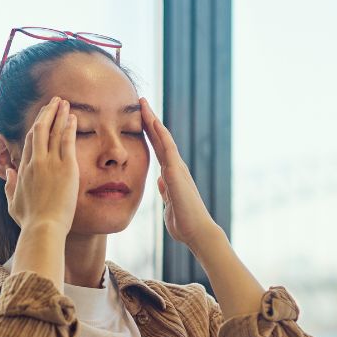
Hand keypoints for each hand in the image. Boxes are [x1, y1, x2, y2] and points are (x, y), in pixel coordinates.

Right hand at [4, 97, 78, 235]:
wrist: (44, 228)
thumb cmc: (30, 221)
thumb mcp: (14, 204)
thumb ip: (10, 186)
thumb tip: (9, 172)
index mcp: (23, 170)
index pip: (29, 142)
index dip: (36, 127)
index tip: (42, 118)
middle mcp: (35, 162)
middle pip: (39, 130)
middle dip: (47, 113)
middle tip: (54, 102)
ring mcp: (50, 163)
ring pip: (53, 131)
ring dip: (59, 114)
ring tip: (65, 103)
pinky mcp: (66, 167)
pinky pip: (67, 141)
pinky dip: (69, 127)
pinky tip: (73, 117)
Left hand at [139, 98, 221, 248]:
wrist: (197, 233)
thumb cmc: (184, 224)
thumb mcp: (169, 204)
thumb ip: (166, 192)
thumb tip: (160, 181)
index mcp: (171, 175)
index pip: (157, 149)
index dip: (148, 134)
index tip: (139, 120)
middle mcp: (175, 168)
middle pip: (160, 139)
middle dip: (149, 121)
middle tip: (140, 103)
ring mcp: (177, 169)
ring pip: (164, 139)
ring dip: (153, 121)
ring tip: (143, 104)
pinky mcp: (177, 173)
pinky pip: (168, 150)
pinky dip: (161, 135)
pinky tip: (153, 122)